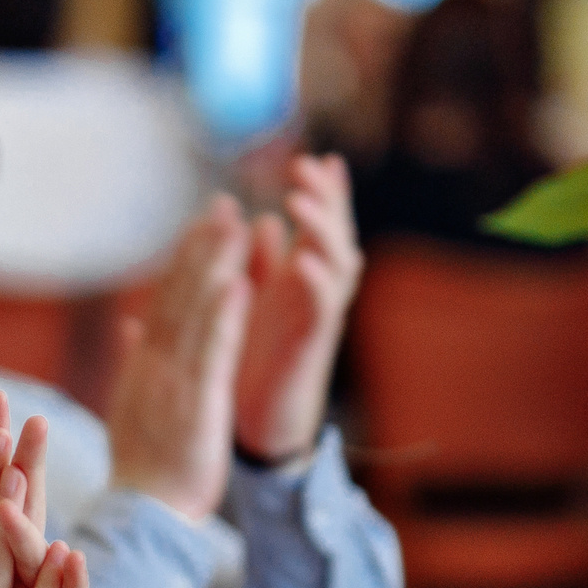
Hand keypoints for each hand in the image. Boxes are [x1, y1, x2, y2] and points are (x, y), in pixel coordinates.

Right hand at [106, 196, 250, 520]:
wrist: (144, 513)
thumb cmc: (144, 468)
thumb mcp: (130, 409)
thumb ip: (132, 364)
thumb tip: (129, 330)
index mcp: (143, 367)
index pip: (164, 302)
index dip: (183, 260)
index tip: (201, 224)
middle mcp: (155, 366)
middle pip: (178, 296)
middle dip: (201, 247)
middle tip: (223, 205)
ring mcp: (174, 382)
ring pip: (196, 314)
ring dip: (216, 266)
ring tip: (237, 225)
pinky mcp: (198, 404)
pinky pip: (212, 353)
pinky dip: (224, 317)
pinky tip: (240, 283)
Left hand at [234, 154, 361, 462]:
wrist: (257, 429)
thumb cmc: (254, 365)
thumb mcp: (253, 305)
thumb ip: (256, 265)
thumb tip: (259, 222)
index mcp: (298, 281)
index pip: (315, 226)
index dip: (319, 193)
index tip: (313, 157)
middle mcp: (315, 295)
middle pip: (334, 233)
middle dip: (326, 198)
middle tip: (308, 164)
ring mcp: (318, 319)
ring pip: (335, 263)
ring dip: (319, 229)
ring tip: (298, 201)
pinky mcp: (313, 347)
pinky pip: (322, 309)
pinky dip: (314, 281)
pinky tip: (301, 260)